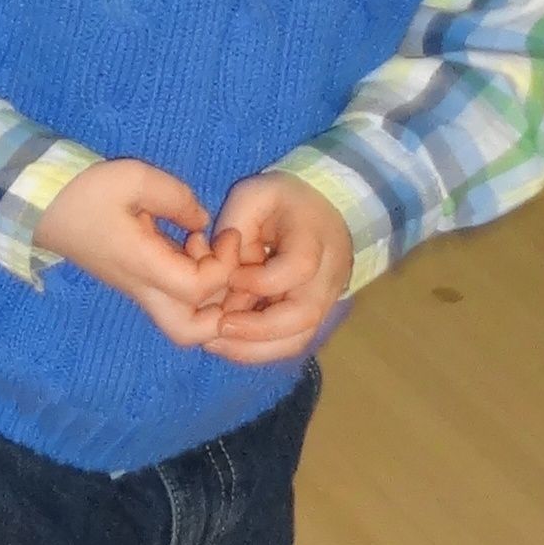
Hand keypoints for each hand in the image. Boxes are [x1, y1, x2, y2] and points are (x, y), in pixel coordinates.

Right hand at [33, 157, 235, 350]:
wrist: (40, 204)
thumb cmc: (83, 191)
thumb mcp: (134, 179)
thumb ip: (178, 199)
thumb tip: (204, 222)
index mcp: (141, 265)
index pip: (198, 290)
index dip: (224, 267)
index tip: (224, 234)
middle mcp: (140, 288)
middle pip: (188, 333)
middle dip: (220, 312)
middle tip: (226, 272)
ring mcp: (135, 289)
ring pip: (181, 323)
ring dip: (207, 298)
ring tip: (206, 254)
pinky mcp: (133, 281)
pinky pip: (172, 300)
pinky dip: (194, 286)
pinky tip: (191, 248)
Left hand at [207, 173, 350, 367]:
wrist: (320, 208)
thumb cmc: (280, 200)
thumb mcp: (253, 196)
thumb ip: (235, 229)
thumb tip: (222, 275)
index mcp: (316, 237)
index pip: (299, 269)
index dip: (262, 281)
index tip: (231, 277)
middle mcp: (329, 274)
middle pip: (305, 316)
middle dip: (256, 330)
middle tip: (217, 327)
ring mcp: (325, 299)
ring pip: (299, 339)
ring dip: (255, 348)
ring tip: (215, 343)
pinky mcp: (312, 314)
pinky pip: (289, 341)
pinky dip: (257, 348)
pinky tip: (226, 343)